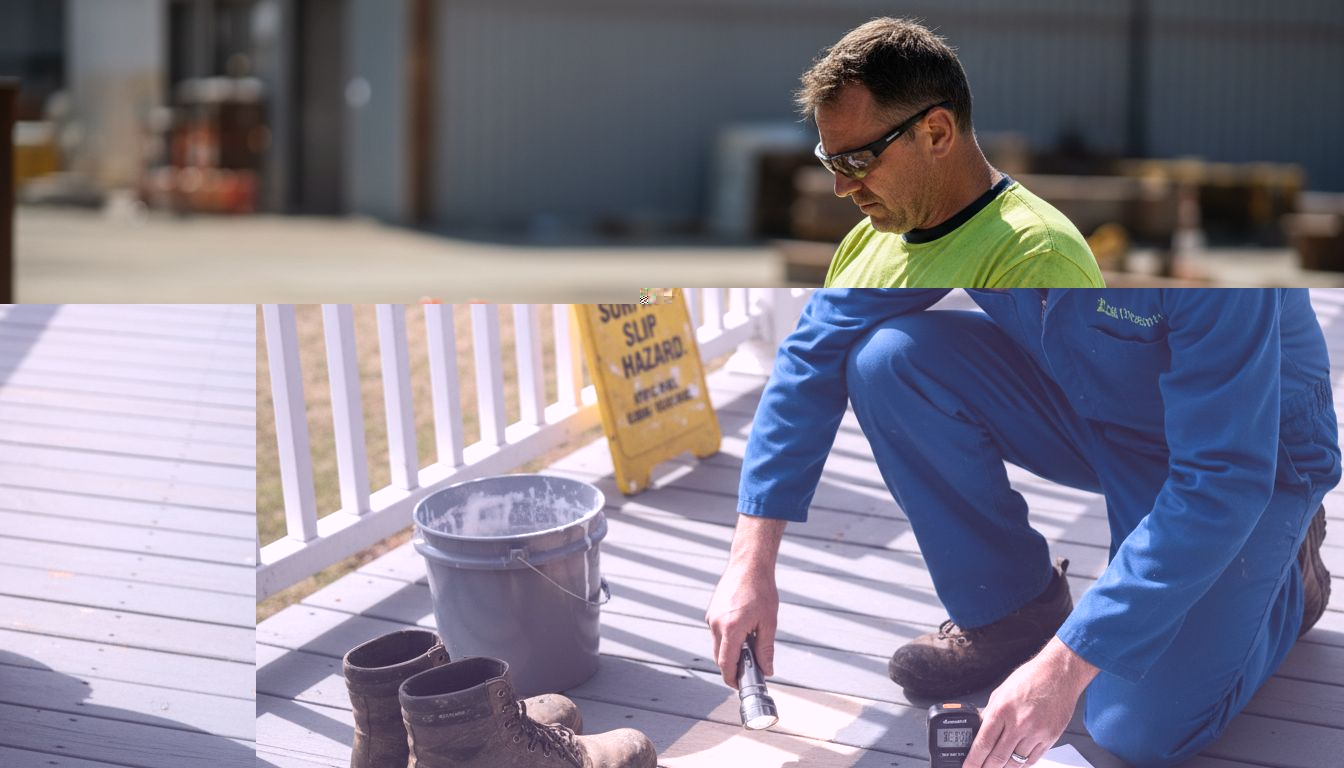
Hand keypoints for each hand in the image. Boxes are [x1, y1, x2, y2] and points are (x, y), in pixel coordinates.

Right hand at [705, 515, 785, 687]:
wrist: (748, 564)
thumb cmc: (761, 590)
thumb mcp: (768, 622)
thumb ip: (766, 648)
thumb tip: (767, 670)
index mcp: (731, 629)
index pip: (726, 663)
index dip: (732, 678)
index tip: (739, 685)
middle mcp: (716, 624)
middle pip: (719, 657)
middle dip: (731, 667)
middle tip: (748, 670)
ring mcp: (711, 617)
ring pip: (717, 645)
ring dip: (729, 651)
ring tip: (748, 647)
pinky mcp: (711, 611)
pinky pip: (716, 632)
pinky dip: (726, 638)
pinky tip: (742, 632)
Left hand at [963, 638, 1097, 767]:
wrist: (1059, 673)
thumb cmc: (1031, 678)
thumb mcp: (1001, 692)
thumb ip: (989, 712)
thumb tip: (979, 729)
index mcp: (1002, 710)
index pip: (983, 743)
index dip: (973, 760)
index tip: (968, 766)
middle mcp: (1019, 723)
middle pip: (998, 757)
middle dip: (986, 767)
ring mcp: (1036, 732)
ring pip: (1015, 762)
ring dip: (1004, 767)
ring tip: (996, 766)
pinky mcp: (1050, 738)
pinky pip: (1032, 759)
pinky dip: (1021, 764)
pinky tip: (1015, 762)